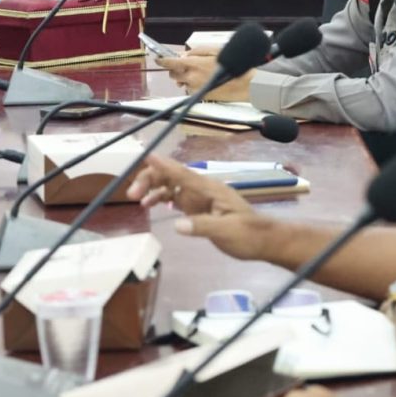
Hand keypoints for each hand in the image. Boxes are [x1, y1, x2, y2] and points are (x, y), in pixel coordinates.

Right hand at [126, 155, 275, 259]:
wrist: (263, 241)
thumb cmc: (248, 235)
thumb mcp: (227, 232)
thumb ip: (202, 227)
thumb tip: (176, 225)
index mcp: (210, 189)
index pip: (183, 173)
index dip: (164, 165)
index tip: (146, 155)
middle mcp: (202, 189)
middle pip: (172, 176)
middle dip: (151, 179)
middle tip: (132, 194)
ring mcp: (200, 197)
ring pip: (171, 185)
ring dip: (153, 188)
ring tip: (135, 199)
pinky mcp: (198, 207)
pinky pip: (175, 197)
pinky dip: (160, 198)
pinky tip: (148, 205)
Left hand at [155, 49, 254, 101]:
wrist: (243, 84)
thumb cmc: (231, 64)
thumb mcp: (213, 51)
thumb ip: (196, 52)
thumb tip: (184, 55)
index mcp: (193, 64)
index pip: (170, 63)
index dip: (162, 60)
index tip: (158, 58)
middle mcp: (191, 77)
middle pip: (173, 75)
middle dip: (175, 70)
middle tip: (184, 65)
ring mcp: (195, 88)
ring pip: (181, 83)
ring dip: (184, 78)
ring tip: (199, 74)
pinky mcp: (199, 96)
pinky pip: (190, 90)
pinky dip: (193, 85)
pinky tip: (205, 81)